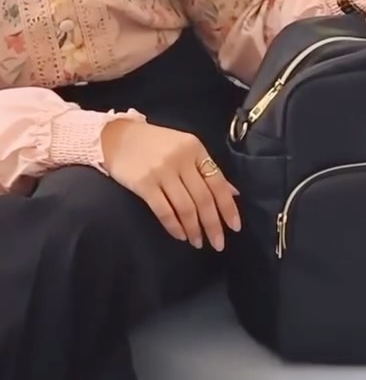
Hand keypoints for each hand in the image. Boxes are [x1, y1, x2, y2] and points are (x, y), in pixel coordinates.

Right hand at [100, 119, 241, 249]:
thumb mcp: (185, 147)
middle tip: (218, 243)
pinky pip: (164, 210)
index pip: (218, 182)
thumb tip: (233, 193)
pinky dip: (174, 226)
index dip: (228, 207)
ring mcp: (162, 171)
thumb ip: (207, 169)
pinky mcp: (143, 183)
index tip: (235, 227)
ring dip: (194, 229)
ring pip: (185, 207)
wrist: (116, 136)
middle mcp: (181, 159)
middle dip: (213, 224)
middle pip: (203, 198)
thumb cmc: (155, 143)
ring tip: (198, 242)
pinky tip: (180, 235)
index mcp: (195, 148)